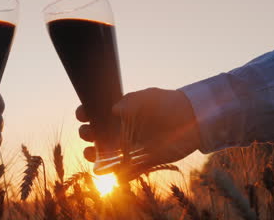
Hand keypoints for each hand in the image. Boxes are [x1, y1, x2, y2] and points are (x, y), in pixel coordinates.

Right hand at [76, 88, 200, 177]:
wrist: (191, 119)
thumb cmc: (167, 104)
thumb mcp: (147, 98)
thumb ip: (130, 102)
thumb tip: (113, 110)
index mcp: (120, 114)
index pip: (95, 113)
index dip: (85, 113)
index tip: (82, 114)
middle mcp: (122, 131)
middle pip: (95, 134)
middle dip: (86, 134)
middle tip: (88, 133)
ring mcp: (130, 147)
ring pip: (105, 155)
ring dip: (94, 156)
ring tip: (90, 153)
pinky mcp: (142, 162)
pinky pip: (126, 172)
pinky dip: (117, 175)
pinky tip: (108, 171)